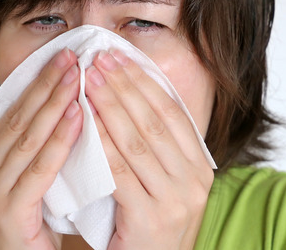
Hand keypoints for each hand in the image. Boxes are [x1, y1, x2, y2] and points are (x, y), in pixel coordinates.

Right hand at [0, 48, 82, 249]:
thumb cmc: (33, 232)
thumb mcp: (32, 184)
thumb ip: (38, 152)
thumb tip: (68, 108)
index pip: (14, 115)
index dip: (37, 85)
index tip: (62, 58)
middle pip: (19, 120)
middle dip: (46, 85)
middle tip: (70, 56)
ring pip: (28, 138)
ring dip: (55, 104)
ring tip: (77, 77)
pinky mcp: (7, 210)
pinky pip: (39, 168)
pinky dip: (60, 140)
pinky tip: (78, 117)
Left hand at [85, 49, 213, 249]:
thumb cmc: (147, 228)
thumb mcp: (161, 184)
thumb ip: (153, 148)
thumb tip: (127, 93)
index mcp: (200, 167)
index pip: (171, 112)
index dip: (143, 81)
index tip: (118, 57)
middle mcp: (195, 181)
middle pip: (153, 121)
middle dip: (123, 86)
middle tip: (97, 60)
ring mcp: (176, 201)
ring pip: (136, 141)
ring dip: (108, 106)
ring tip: (86, 82)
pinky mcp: (151, 219)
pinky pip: (120, 172)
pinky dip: (101, 143)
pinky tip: (84, 122)